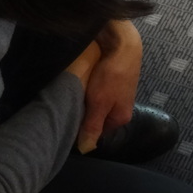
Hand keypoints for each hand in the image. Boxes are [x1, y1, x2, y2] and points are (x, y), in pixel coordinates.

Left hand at [77, 20, 142, 152]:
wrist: (122, 43)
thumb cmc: (112, 74)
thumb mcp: (99, 103)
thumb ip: (92, 126)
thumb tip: (86, 149)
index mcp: (121, 118)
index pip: (98, 132)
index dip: (83, 127)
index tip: (70, 118)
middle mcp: (123, 108)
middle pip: (99, 117)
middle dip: (86, 112)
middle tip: (72, 103)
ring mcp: (120, 93)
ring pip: (98, 102)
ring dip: (88, 99)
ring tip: (77, 91)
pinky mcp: (116, 79)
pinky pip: (100, 90)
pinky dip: (92, 87)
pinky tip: (86, 80)